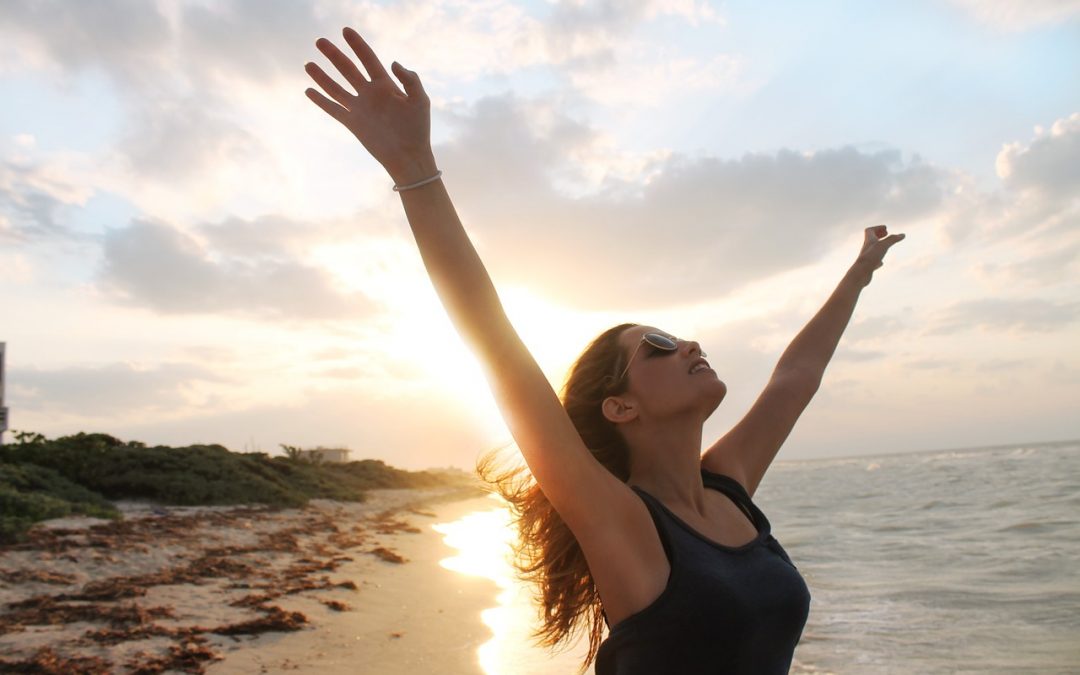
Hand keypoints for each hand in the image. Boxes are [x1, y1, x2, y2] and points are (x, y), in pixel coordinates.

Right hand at [305, 28, 435, 183]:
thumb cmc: (418, 129)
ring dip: (322, 77)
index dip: (357, 45)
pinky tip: (309, 91)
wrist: (409, 157)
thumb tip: (392, 63)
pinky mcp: (353, 123)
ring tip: (308, 64)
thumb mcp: (420, 100)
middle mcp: (370, 93)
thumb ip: (410, 79)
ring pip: (336, 88)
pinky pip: (334, 109)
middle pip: (348, 69)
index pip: (368, 59)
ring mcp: (360, 108)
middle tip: (319, 41)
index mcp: (386, 85)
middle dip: (334, 55)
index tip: (345, 31)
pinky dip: (321, 101)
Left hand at [850, 225, 904, 285]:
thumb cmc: (870, 258)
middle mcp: (866, 248)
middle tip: (887, 234)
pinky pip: (872, 262)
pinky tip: (881, 263)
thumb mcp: (883, 246)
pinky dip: (877, 260)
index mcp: (868, 241)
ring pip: (872, 250)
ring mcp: (866, 258)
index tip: (886, 229)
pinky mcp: (868, 267)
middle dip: (878, 235)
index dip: (878, 228)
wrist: (860, 273)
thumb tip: (903, 235)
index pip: (870, 230)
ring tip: (885, 247)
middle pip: (870, 239)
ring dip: (878, 246)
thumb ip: (892, 239)